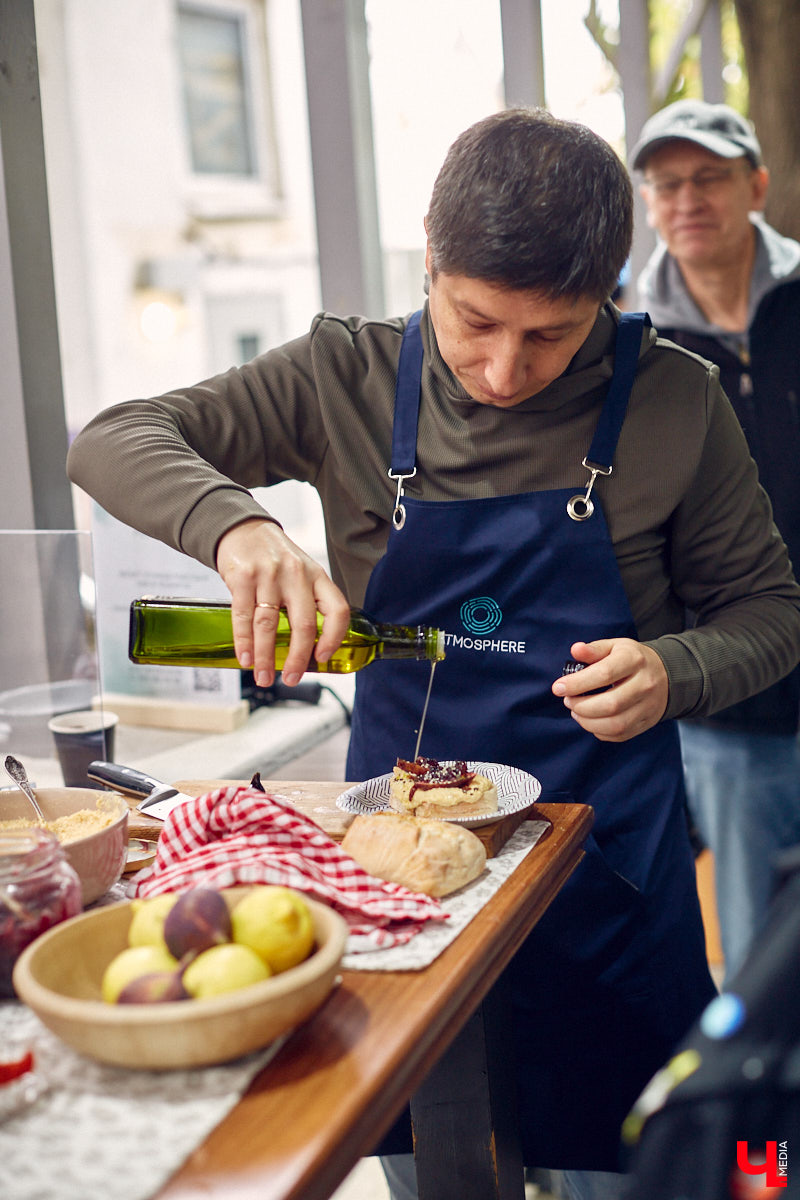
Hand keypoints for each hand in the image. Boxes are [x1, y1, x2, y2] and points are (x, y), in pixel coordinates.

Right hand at [215, 518, 349, 687]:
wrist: (244, 530)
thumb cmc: (276, 559)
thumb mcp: (302, 573)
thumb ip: (308, 602)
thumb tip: (308, 648)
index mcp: (317, 576)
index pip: (337, 610)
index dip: (334, 637)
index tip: (323, 657)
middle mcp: (296, 574)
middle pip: (303, 624)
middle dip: (297, 658)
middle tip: (292, 678)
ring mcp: (269, 575)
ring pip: (270, 625)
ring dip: (266, 657)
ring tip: (264, 676)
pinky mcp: (243, 577)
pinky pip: (244, 616)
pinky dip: (244, 642)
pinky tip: (246, 658)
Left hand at [551, 639, 667, 741]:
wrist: (667, 674)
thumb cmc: (632, 660)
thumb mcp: (615, 646)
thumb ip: (594, 649)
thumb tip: (575, 650)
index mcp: (634, 660)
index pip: (603, 674)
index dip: (577, 683)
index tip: (558, 688)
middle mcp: (645, 684)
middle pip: (610, 704)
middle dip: (581, 706)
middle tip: (568, 701)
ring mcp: (649, 706)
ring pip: (616, 724)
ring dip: (588, 722)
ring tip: (577, 712)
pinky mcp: (647, 722)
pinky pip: (620, 734)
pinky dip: (600, 731)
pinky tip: (591, 720)